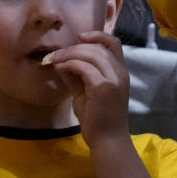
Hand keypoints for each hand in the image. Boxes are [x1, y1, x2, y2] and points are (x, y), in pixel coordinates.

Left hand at [44, 31, 128, 147]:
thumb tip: (61, 61)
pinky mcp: (103, 88)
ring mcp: (113, 80)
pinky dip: (70, 64)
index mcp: (120, 73)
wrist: (107, 142)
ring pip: (91, 54)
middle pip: (99, 47)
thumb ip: (77, 76)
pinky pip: (84, 67)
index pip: (114, 43)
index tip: (80, 37)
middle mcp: (120, 73)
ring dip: (70, 54)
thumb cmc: (98, 120)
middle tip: (58, 53)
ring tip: (56, 59)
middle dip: (75, 46)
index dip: (97, 35)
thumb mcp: (86, 93)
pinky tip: (60, 68)